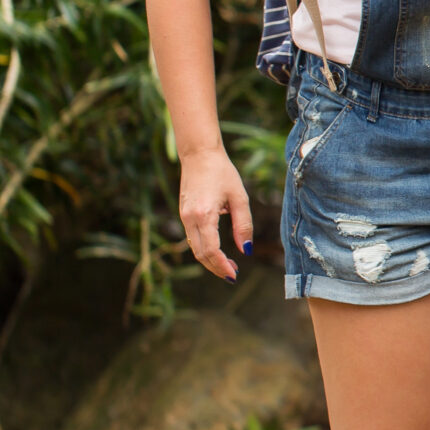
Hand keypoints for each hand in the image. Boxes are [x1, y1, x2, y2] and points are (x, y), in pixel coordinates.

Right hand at [179, 148, 255, 281]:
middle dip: (216, 267)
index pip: (211, 250)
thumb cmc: (222, 172)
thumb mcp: (239, 198)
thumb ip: (244, 225)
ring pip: (195, 247)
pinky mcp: (183, 213)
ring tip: (229, 264)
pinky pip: (193, 237)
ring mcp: (184, 216)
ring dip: (210, 260)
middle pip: (200, 254)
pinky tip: (218, 250)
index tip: (234, 275)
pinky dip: (204, 248)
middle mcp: (190, 218)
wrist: (199, 154)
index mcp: (204, 215)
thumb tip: (246, 250)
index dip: (222, 266)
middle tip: (233, 274)